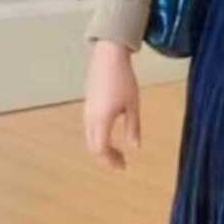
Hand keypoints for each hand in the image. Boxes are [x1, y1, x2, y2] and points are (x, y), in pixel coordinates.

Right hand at [83, 40, 140, 170]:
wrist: (108, 57)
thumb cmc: (123, 80)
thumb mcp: (133, 105)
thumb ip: (133, 127)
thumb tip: (136, 147)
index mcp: (102, 120)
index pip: (101, 149)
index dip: (111, 161)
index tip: (123, 166)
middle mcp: (90, 118)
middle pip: (93, 147)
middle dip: (106, 158)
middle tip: (121, 163)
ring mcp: (87, 111)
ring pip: (90, 138)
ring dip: (102, 148)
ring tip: (118, 152)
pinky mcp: (87, 105)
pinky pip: (89, 129)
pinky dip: (98, 138)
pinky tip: (111, 135)